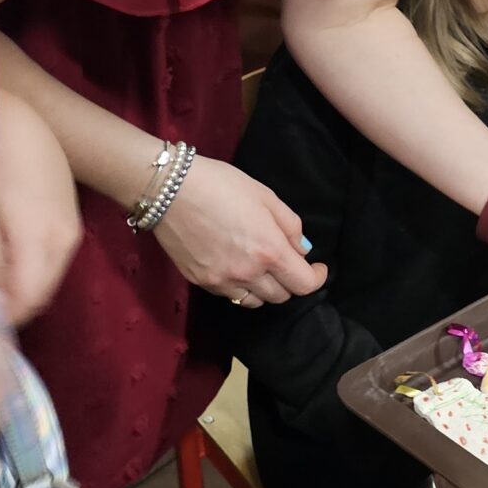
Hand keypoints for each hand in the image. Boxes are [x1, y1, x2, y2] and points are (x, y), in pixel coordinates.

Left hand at [0, 96, 81, 324]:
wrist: (19, 120)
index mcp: (44, 242)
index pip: (28, 301)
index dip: (1, 317)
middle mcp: (66, 242)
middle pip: (41, 293)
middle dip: (11, 304)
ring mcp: (72, 231)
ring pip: (47, 277)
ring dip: (21, 286)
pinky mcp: (70, 221)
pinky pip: (51, 259)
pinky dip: (29, 267)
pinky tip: (6, 256)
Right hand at [151, 159, 325, 306]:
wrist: (169, 189)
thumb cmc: (221, 185)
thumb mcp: (266, 196)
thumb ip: (290, 225)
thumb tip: (303, 250)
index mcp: (269, 251)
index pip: (304, 285)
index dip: (317, 278)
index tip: (318, 268)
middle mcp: (247, 273)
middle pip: (281, 297)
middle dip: (291, 281)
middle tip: (287, 262)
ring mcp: (222, 281)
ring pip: (255, 302)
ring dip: (266, 289)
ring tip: (262, 268)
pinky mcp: (201, 282)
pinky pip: (230, 296)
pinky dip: (240, 288)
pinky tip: (237, 267)